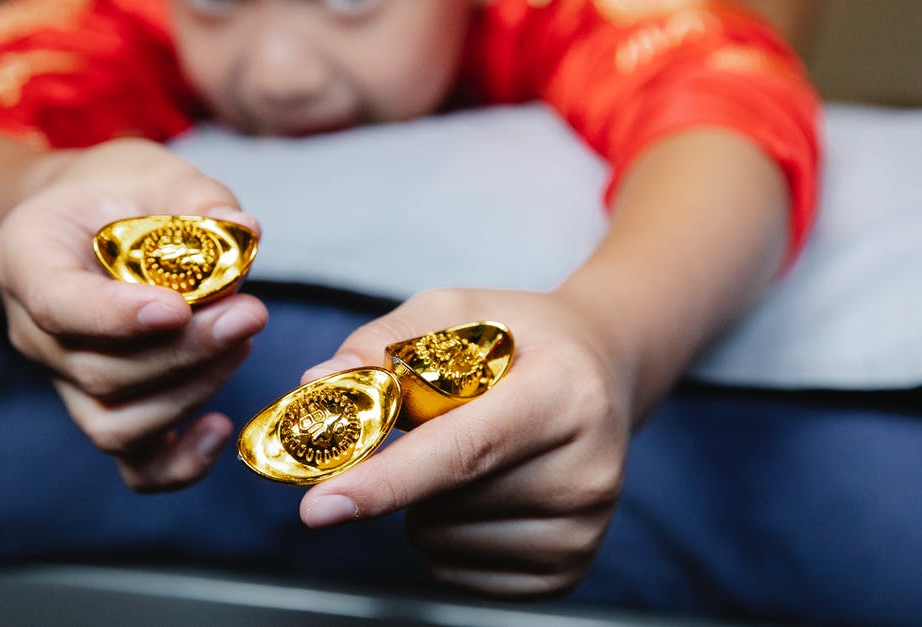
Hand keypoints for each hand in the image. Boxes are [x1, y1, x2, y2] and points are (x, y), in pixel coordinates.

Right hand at [0, 139, 266, 491]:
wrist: (88, 221)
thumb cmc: (118, 192)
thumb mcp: (149, 171)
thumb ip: (194, 199)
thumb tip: (245, 231)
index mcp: (27, 259)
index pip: (57, 303)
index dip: (116, 316)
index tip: (178, 308)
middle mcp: (35, 333)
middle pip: (100, 372)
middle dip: (185, 352)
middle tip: (250, 314)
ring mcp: (66, 382)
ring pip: (116, 424)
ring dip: (191, 391)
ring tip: (243, 341)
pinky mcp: (107, 410)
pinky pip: (133, 464)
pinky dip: (178, 464)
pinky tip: (220, 429)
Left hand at [297, 288, 631, 598]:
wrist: (603, 372)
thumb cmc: (519, 339)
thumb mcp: (456, 312)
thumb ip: (384, 342)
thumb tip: (319, 382)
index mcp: (565, 394)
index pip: (463, 451)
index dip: (386, 481)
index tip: (319, 504)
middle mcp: (587, 470)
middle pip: (442, 507)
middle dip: (403, 475)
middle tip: (433, 427)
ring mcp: (584, 529)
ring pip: (440, 545)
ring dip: (425, 505)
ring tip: (469, 454)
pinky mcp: (569, 570)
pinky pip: (458, 574)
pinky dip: (446, 538)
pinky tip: (481, 490)